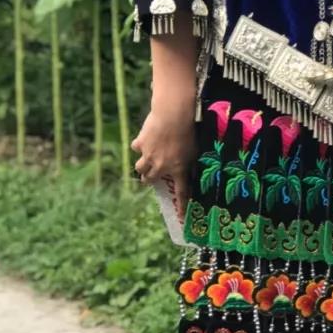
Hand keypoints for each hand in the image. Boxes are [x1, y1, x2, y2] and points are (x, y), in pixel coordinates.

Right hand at [131, 103, 195, 217]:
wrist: (173, 116)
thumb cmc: (189, 131)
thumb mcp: (195, 150)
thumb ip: (191, 162)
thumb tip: (192, 170)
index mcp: (179, 169)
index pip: (182, 192)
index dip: (181, 205)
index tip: (181, 217)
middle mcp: (161, 166)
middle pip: (149, 180)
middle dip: (149, 180)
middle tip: (151, 176)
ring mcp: (149, 155)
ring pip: (139, 167)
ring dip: (142, 166)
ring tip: (145, 162)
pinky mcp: (141, 143)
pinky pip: (137, 147)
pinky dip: (140, 145)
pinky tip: (144, 139)